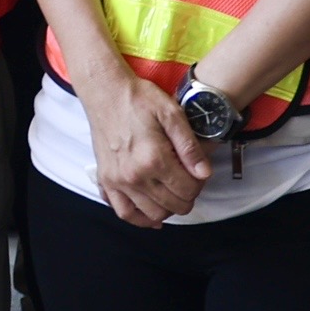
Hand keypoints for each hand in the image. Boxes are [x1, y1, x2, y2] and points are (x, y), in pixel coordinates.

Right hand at [74, 65, 209, 228]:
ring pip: (152, 214)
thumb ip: (189, 146)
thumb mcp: (172, 113)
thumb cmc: (138, 98)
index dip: (200, 184)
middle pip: (173, 205)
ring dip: (168, 209)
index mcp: (154, 158)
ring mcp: (118, 180)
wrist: (105, 92)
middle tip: (189, 180)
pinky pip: (124, 212)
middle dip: (188, 196)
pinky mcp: (106, 180)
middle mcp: (135, 175)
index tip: (199, 172)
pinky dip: (140, 218)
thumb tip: (204, 173)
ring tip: (173, 193)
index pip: (188, 190)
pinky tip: (151, 214)